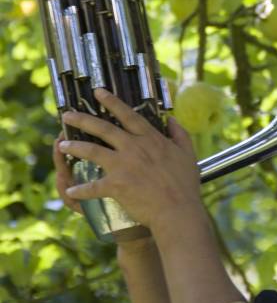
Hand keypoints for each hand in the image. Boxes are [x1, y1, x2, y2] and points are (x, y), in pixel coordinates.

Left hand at [58, 89, 200, 232]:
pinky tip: (71, 190)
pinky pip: (93, 186)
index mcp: (150, 138)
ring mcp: (123, 165)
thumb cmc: (185, 183)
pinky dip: (81, 190)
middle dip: (83, 119)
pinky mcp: (116, 185)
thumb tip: (171, 119)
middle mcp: (133, 147)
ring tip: (62, 144)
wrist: (178, 210)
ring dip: (75, 146)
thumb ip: (179, 133)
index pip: (128, 114)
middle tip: (67, 115)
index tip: (98, 91)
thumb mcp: (188, 153)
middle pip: (103, 128)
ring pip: (93, 151)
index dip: (111, 101)